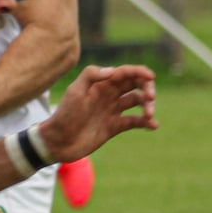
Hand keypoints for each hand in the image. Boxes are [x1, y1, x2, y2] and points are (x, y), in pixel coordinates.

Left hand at [36, 65, 158, 163]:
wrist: (58, 142)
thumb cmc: (64, 114)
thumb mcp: (75, 91)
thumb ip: (91, 75)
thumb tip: (113, 70)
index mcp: (101, 83)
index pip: (126, 72)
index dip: (140, 72)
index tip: (150, 77)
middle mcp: (109, 94)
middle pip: (136, 85)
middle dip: (147, 88)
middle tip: (151, 98)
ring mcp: (112, 110)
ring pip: (137, 102)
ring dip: (147, 105)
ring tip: (148, 114)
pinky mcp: (114, 127)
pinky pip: (134, 122)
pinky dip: (145, 122)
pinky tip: (153, 125)